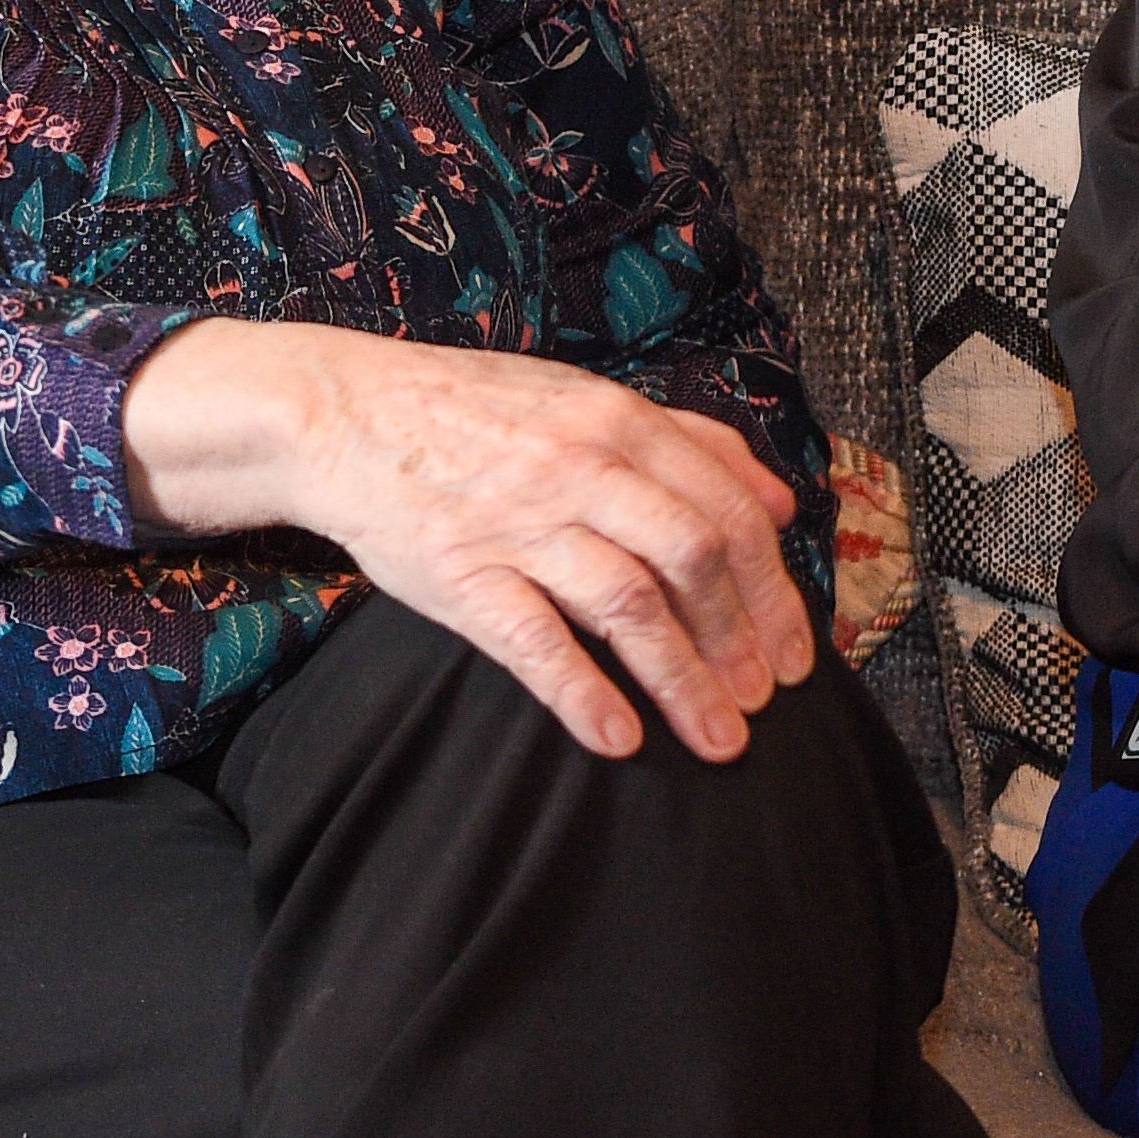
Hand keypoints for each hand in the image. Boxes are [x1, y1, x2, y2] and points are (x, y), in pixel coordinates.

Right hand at [118, 320, 815, 762]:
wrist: (343, 412)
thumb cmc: (476, 412)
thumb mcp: (588, 398)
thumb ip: (689, 440)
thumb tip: (779, 500)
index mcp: (618, 422)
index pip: (727, 510)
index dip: (773, 590)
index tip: (795, 653)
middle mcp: (578, 467)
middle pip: (693, 557)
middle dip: (742, 640)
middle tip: (763, 703)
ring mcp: (518, 522)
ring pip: (628, 603)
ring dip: (684, 679)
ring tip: (715, 737)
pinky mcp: (459, 574)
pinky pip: (536, 642)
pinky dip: (584, 694)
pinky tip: (620, 739)